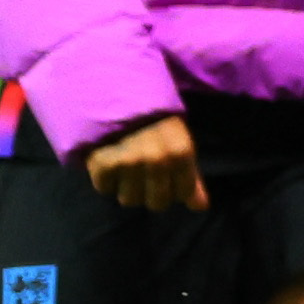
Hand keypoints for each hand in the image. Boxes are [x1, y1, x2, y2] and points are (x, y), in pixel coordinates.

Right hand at [83, 113, 207, 213]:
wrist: (113, 95)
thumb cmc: (153, 121)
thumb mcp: (178, 142)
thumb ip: (191, 177)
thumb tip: (201, 208)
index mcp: (181, 152)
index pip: (182, 194)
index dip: (174, 189)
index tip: (167, 175)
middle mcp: (158, 158)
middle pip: (157, 203)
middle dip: (150, 193)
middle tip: (143, 173)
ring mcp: (130, 161)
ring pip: (130, 200)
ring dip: (126, 187)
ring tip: (125, 166)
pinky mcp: (103, 163)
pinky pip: (105, 189)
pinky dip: (105, 179)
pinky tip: (109, 161)